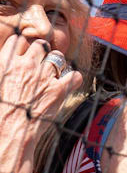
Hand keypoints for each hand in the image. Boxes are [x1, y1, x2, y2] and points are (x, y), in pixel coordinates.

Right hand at [0, 34, 82, 153]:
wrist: (8, 131)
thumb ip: (2, 70)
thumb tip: (5, 67)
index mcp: (6, 63)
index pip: (18, 41)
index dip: (23, 46)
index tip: (24, 53)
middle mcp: (26, 65)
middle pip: (41, 45)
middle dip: (42, 51)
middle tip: (41, 62)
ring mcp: (44, 76)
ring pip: (58, 57)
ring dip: (57, 63)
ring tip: (54, 73)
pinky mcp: (59, 90)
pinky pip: (74, 75)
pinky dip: (73, 78)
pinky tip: (68, 83)